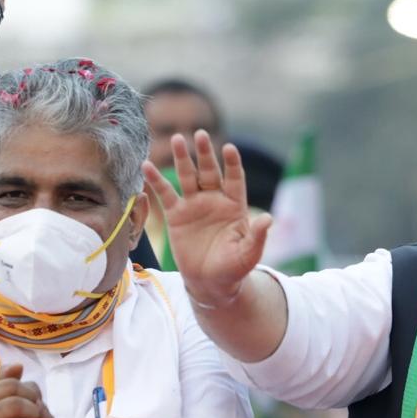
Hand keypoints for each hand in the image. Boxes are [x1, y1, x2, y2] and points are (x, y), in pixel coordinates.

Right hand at [142, 130, 272, 306]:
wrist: (210, 282)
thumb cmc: (234, 268)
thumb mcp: (249, 253)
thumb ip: (257, 236)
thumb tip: (269, 219)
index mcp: (234, 205)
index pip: (234, 178)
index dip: (232, 164)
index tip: (229, 149)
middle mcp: (214, 200)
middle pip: (209, 171)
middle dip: (205, 154)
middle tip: (200, 134)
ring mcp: (194, 205)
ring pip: (187, 176)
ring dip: (182, 158)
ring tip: (177, 139)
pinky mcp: (176, 215)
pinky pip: (165, 194)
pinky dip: (156, 180)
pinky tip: (147, 165)